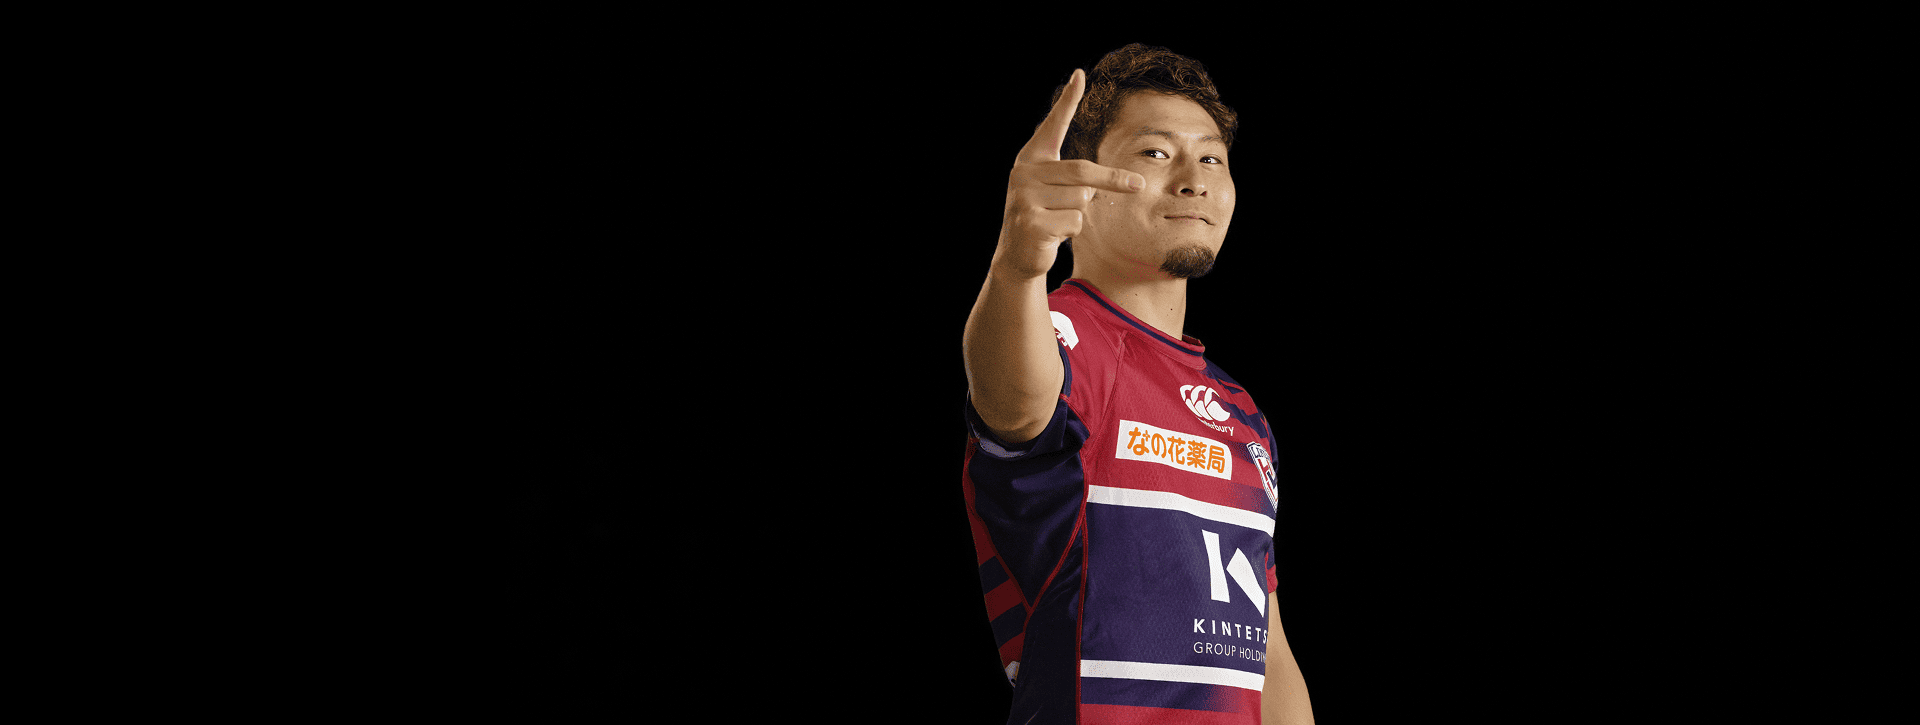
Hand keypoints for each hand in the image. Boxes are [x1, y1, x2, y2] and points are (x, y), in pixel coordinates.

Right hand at [994, 68, 1145, 278]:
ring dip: (1081, 214)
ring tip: (1059, 220)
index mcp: (1030, 160)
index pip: (1052, 126)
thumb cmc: (1043, 217)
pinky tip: (1054, 235)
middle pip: (1082, 171)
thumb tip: (1113, 182)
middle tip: (1137, 184)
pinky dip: (1073, 231)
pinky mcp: (1032, 223)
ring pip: (1082, 200)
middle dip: (1113, 179)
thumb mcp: (1054, 191)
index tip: (1080, 75)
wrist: (1017, 255)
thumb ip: (1074, 177)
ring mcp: (1024, 199)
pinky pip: (1075, 222)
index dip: (1067, 102)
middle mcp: (1023, 174)